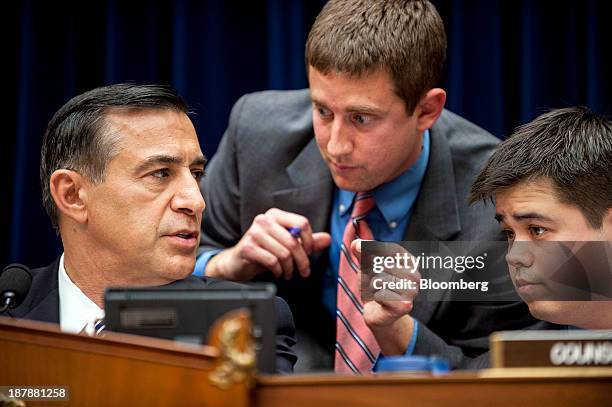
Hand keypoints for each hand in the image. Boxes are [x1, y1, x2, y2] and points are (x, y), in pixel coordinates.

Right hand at [206, 208, 330, 280]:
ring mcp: (254, 233)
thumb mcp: (287, 244)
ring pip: (284, 253)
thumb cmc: (264, 250)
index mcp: (275, 215)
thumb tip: (328, 239)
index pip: (301, 223)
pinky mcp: (248, 247)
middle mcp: (264, 220)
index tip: (308, 252)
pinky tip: (278, 273)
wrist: (238, 261)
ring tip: (288, 273)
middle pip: (293, 241)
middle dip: (302, 261)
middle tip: (304, 271)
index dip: (309, 240)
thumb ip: (307, 241)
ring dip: (290, 268)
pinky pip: (272, 261)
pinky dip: (278, 271)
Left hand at [353, 239, 419, 354]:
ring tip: (377, 292)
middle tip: (375, 282)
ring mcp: (412, 291)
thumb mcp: (366, 264)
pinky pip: (380, 294)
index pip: (388, 248)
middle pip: (381, 264)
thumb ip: (361, 251)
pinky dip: (374, 297)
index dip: (372, 253)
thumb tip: (356, 243)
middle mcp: (415, 275)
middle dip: (370, 273)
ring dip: (371, 286)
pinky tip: (380, 301)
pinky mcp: (405, 305)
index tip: (367, 259)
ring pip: (379, 280)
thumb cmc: (375, 285)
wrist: (379, 313)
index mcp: (409, 261)